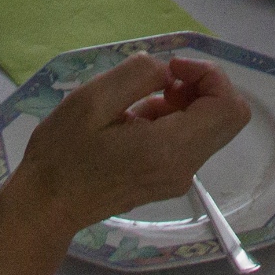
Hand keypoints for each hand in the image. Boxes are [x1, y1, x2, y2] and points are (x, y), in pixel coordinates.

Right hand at [4, 54, 249, 236]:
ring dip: (184, 101)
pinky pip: (189, 139)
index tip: (172, 69)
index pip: (228, 108)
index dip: (210, 76)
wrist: (46, 206)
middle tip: (161, 80)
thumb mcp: (92, 100)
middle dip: (202, 86)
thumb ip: (138, 75)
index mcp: (169, 149)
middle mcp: (184, 168)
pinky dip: (174, 118)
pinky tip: (135, 117)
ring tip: (137, 101)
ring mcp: (178, 177)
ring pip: (209, 126)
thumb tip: (167, 73)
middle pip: (227, 117)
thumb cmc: (62, 153)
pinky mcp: (168, 179)